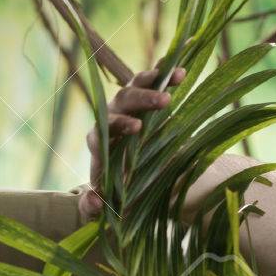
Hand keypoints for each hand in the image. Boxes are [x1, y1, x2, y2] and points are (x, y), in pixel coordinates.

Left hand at [80, 65, 186, 221]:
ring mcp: (127, 107)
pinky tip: (181, 68)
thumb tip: (95, 202)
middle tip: (165, 101)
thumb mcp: (104, 203)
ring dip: (155, 80)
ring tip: (177, 77)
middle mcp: (111, 119)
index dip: (118, 126)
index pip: (103, 131)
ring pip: (135, 86)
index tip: (137, 128)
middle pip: (121, 102)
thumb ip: (94, 207)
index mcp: (101, 144)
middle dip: (142, 99)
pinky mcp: (144, 100)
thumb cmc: (113, 189)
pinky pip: (152, 82)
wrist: (125, 175)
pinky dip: (165, 73)